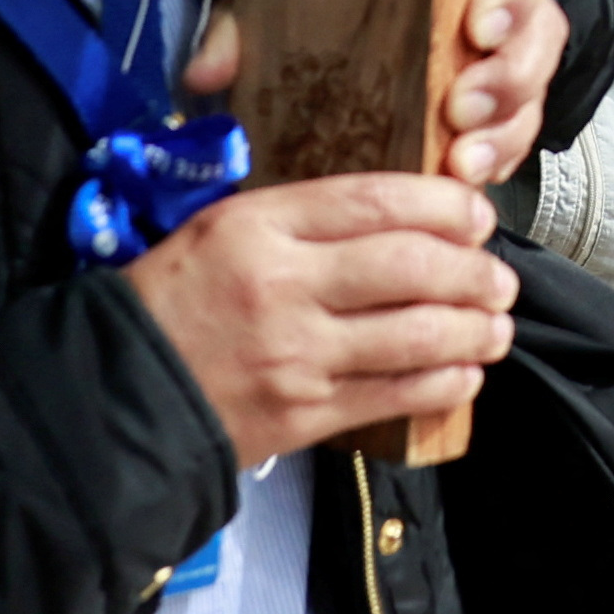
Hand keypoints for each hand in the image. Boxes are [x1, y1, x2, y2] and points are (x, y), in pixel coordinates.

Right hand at [119, 172, 518, 466]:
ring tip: (496, 327)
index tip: (476, 213)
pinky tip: (465, 374)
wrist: (114, 395)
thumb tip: (390, 211)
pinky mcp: (305, 414)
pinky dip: (445, 384)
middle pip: (411, 265)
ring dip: (474, 330)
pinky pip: (396, 394)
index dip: (442, 205)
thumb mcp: (217, 229)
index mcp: (257, 226)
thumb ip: (297, 218)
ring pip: (417, 334)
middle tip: (498, 276)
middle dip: (474, 271)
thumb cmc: (168, 303)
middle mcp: (284, 286)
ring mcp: (298, 355)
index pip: (373, 200)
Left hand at [440, 0, 565, 185]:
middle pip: (532, 43)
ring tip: (465, 160)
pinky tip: (473, 174)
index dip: (502, 0)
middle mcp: (516, 12)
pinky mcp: (513, 109)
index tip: (479, 29)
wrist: (414, 10)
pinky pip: (518, 138)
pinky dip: (497, 160)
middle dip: (502, 81)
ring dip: (500, 134)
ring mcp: (520, 62)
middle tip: (463, 107)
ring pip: (531, 98)